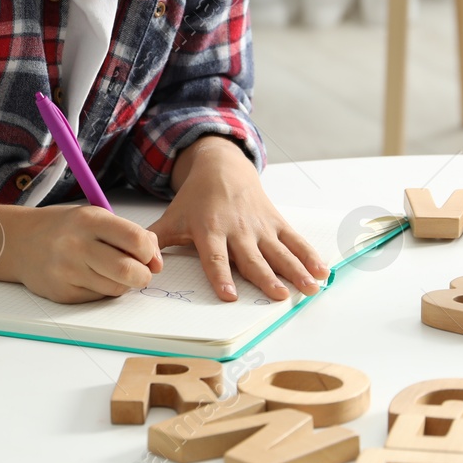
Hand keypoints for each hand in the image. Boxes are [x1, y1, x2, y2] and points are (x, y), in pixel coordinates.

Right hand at [5, 203, 163, 303]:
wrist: (20, 242)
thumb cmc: (66, 228)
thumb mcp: (95, 217)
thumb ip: (128, 234)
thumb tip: (156, 260)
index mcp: (90, 220)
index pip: (136, 240)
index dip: (151, 253)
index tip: (151, 257)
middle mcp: (77, 245)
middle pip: (128, 270)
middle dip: (144, 275)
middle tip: (142, 272)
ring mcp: (68, 271)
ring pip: (116, 289)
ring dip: (124, 284)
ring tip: (114, 272)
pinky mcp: (63, 293)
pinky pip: (98, 297)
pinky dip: (105, 290)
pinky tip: (93, 277)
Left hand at [146, 139, 330, 302]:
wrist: (221, 167)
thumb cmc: (194, 200)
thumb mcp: (171, 218)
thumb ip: (154, 242)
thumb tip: (140, 267)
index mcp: (209, 229)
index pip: (215, 257)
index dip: (221, 276)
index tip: (229, 296)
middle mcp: (236, 229)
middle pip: (253, 257)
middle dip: (267, 277)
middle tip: (280, 296)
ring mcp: (259, 225)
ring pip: (279, 250)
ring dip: (296, 269)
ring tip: (309, 287)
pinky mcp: (275, 221)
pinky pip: (294, 239)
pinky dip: (309, 254)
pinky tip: (322, 271)